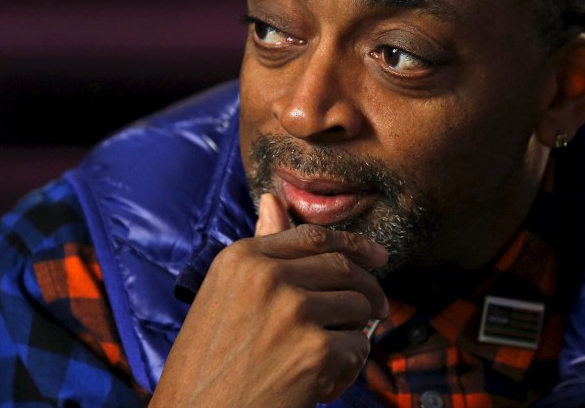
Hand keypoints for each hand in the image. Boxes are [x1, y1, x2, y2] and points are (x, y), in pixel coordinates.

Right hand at [150, 194, 388, 406]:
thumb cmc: (207, 365)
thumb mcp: (224, 295)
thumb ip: (260, 251)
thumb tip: (273, 199)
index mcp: (242, 259)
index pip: (314, 237)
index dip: (353, 243)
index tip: (377, 256)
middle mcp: (268, 277)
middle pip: (344, 268)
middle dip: (368, 289)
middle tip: (377, 310)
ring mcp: (294, 311)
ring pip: (358, 307)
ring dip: (354, 333)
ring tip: (327, 357)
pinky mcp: (316, 350)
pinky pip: (358, 348)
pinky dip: (348, 369)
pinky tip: (319, 385)